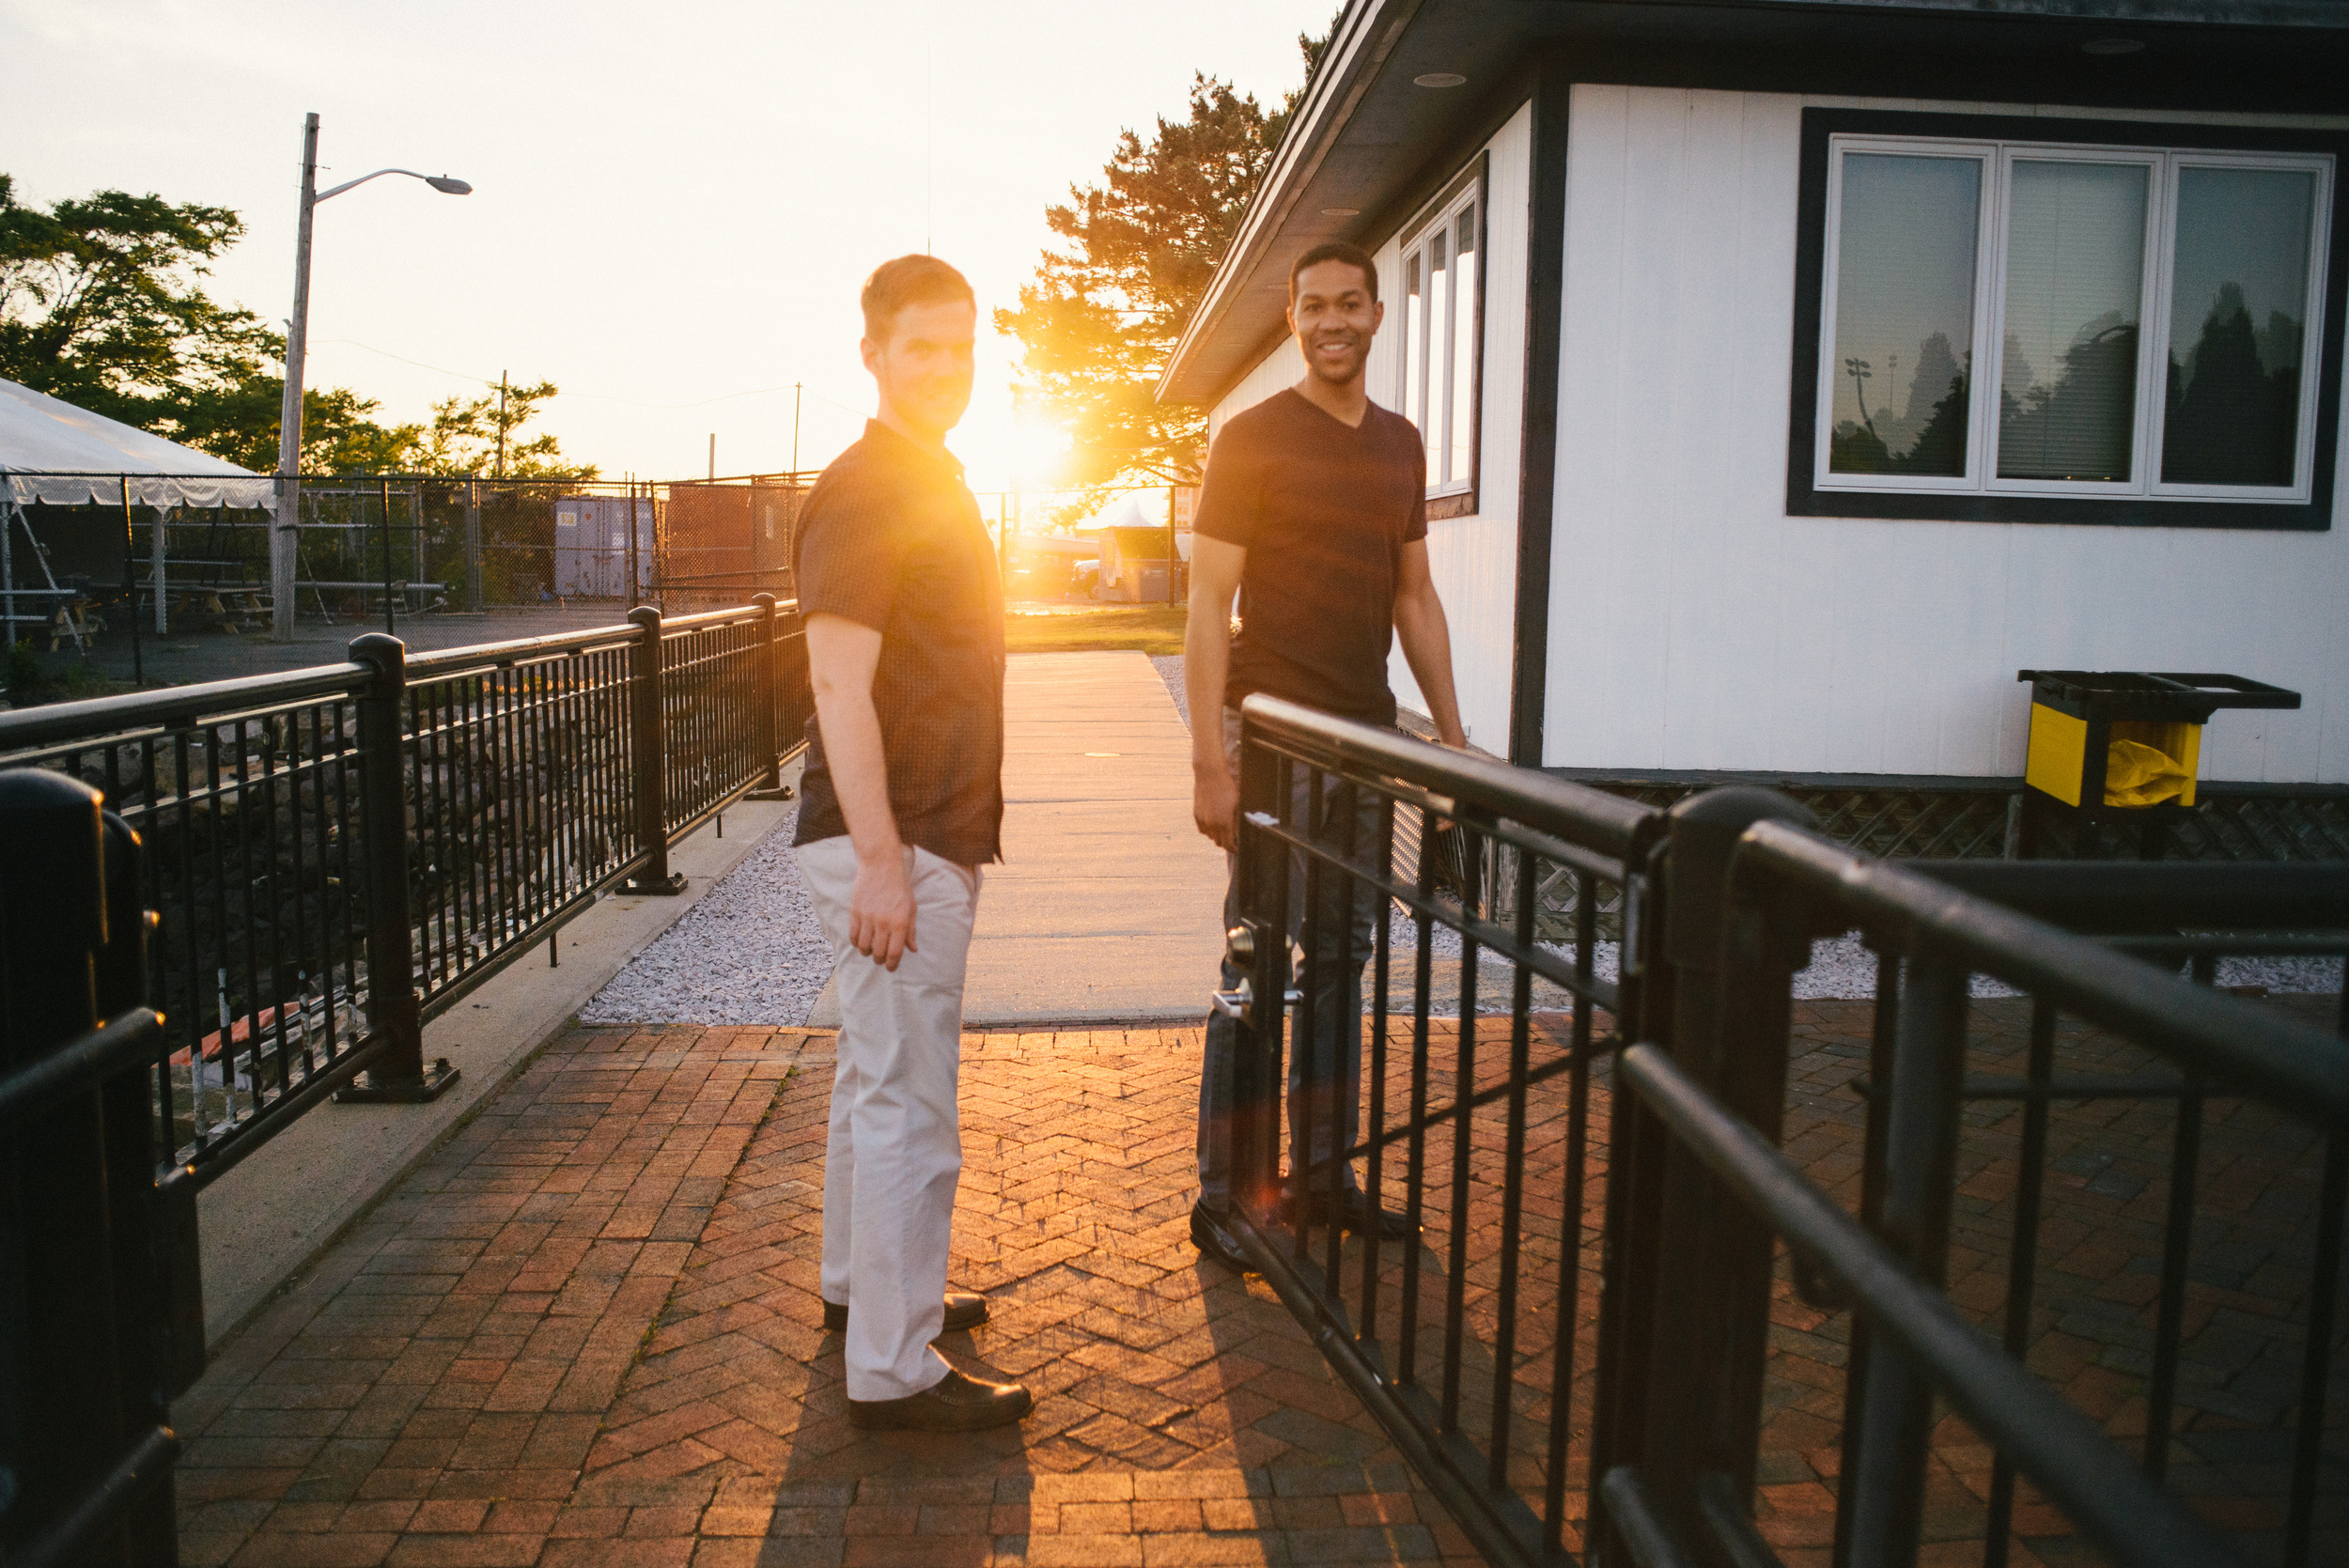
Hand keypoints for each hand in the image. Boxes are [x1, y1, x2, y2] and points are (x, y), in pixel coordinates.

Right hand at [849, 849, 916, 970]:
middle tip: (880, 960)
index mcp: (900, 922)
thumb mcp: (911, 907)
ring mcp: (868, 917)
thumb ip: (911, 930)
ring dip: (867, 952)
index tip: (890, 967)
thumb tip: (912, 949)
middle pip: (878, 953)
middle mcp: (883, 922)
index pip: (895, 952)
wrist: (881, 866)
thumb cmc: (899, 887)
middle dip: (879, 960)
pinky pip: (853, 935)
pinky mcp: (855, 912)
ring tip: (870, 951)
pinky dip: (857, 943)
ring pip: (864, 947)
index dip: (892, 964)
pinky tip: (861, 941)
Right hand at [1194, 761, 1239, 851]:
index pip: (1228, 844)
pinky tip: (1214, 824)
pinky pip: (1202, 829)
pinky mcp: (1196, 815)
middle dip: (1226, 842)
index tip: (1237, 849)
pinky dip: (1208, 830)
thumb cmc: (1227, 788)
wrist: (1210, 775)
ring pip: (1210, 836)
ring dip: (1217, 836)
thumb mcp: (1238, 805)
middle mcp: (1211, 824)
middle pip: (1219, 842)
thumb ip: (1237, 822)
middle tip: (1232, 839)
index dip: (1233, 849)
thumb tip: (1239, 834)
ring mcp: (1202, 820)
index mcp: (1224, 823)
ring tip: (1224, 830)